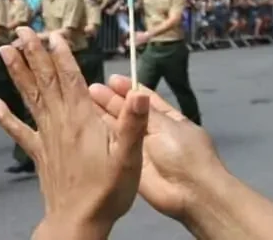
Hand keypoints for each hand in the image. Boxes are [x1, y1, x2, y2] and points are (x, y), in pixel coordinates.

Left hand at [0, 27, 149, 233]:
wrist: (79, 222)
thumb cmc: (107, 192)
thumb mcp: (129, 158)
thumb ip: (133, 124)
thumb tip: (140, 92)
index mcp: (82, 119)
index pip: (70, 78)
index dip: (62, 55)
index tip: (53, 33)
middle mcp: (60, 122)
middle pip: (45, 80)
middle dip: (34, 53)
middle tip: (22, 29)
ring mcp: (46, 138)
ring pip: (30, 97)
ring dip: (17, 72)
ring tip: (5, 50)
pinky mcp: (39, 154)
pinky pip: (19, 131)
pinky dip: (5, 117)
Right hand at [89, 76, 222, 220]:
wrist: (189, 192)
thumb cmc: (183, 153)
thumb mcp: (166, 125)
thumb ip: (145, 111)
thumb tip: (133, 92)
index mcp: (167, 118)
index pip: (145, 99)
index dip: (129, 89)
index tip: (111, 80)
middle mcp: (151, 131)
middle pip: (129, 112)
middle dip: (111, 100)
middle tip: (90, 89)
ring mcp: (139, 148)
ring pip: (119, 129)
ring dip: (103, 116)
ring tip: (83, 102)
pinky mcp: (128, 165)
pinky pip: (113, 148)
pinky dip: (101, 137)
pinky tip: (86, 126)